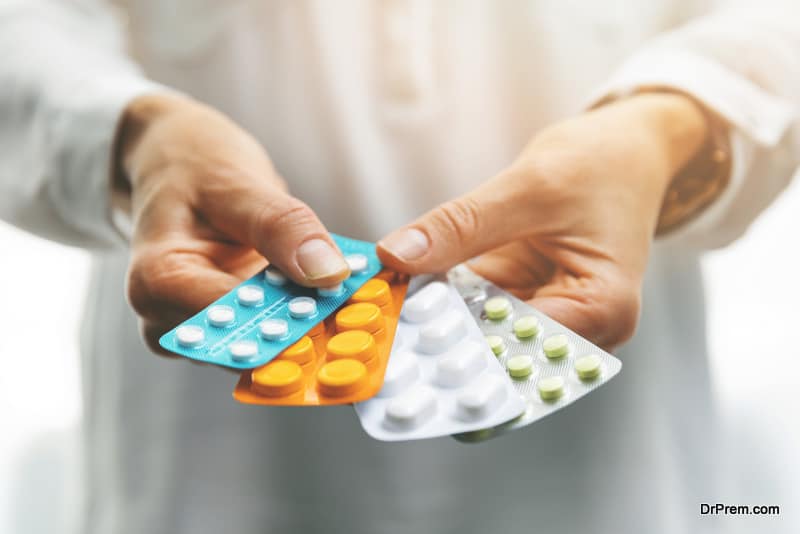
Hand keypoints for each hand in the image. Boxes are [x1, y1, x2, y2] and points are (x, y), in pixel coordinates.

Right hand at [120, 94, 349, 352]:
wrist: (177, 164)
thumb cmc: (194, 166)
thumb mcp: (237, 183)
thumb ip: (281, 226)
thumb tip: (328, 273)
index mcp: (157, 282)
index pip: (231, 320)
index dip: (291, 322)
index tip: (348, 317)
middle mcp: (170, 318)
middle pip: (250, 342)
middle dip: (311, 334)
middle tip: (370, 323)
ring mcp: (201, 326)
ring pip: (267, 343)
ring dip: (316, 330)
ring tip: (365, 312)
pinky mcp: (229, 322)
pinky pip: (273, 329)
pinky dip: (309, 316)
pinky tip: (345, 302)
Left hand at [377, 93, 709, 348]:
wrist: (624, 150)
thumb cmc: (601, 165)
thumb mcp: (529, 189)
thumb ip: (462, 226)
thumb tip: (397, 254)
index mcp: (601, 309)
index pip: (519, 342)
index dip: (457, 342)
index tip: (397, 338)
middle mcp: (578, 326)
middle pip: (497, 345)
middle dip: (438, 338)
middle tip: (377, 331)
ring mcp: (548, 312)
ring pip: (480, 329)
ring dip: (434, 320)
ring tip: (380, 315)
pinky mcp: (523, 296)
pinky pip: (476, 305)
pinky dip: (443, 299)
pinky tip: (403, 293)